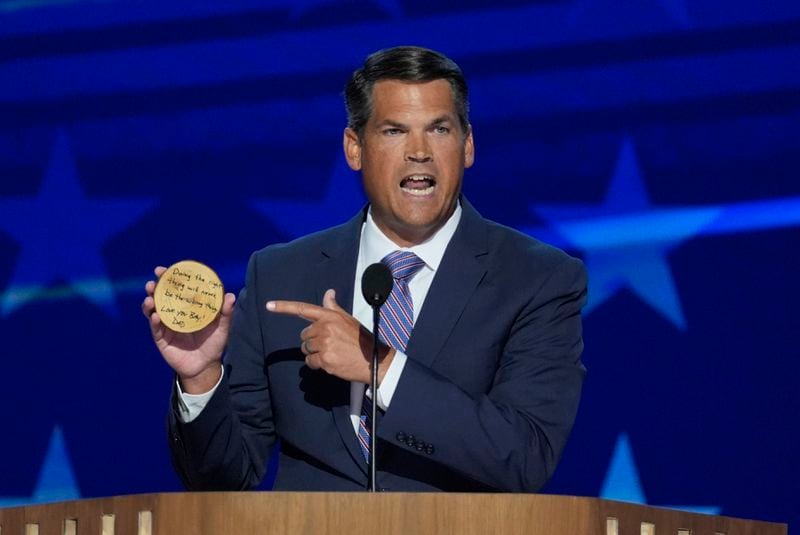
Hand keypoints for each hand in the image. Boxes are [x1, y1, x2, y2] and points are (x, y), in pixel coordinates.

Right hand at [142, 266, 235, 393]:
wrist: (205, 366)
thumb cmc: (214, 344)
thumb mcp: (222, 328)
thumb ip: (225, 313)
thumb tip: (230, 295)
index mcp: (187, 307)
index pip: (177, 289)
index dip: (170, 278)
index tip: (166, 269)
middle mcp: (174, 313)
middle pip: (161, 296)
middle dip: (155, 287)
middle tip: (154, 280)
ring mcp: (166, 325)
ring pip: (153, 310)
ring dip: (150, 302)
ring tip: (150, 298)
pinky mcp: (161, 338)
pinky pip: (156, 328)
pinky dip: (155, 321)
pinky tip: (156, 316)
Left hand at [266, 289, 393, 383]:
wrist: (372, 360)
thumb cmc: (360, 339)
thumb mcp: (348, 319)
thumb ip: (333, 308)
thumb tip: (328, 293)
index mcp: (330, 316)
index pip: (303, 308)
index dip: (284, 307)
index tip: (269, 305)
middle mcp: (325, 328)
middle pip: (304, 335)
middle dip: (312, 341)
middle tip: (329, 345)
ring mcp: (324, 344)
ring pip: (306, 349)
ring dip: (315, 353)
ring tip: (331, 353)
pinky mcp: (324, 359)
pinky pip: (310, 362)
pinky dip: (317, 364)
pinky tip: (330, 363)